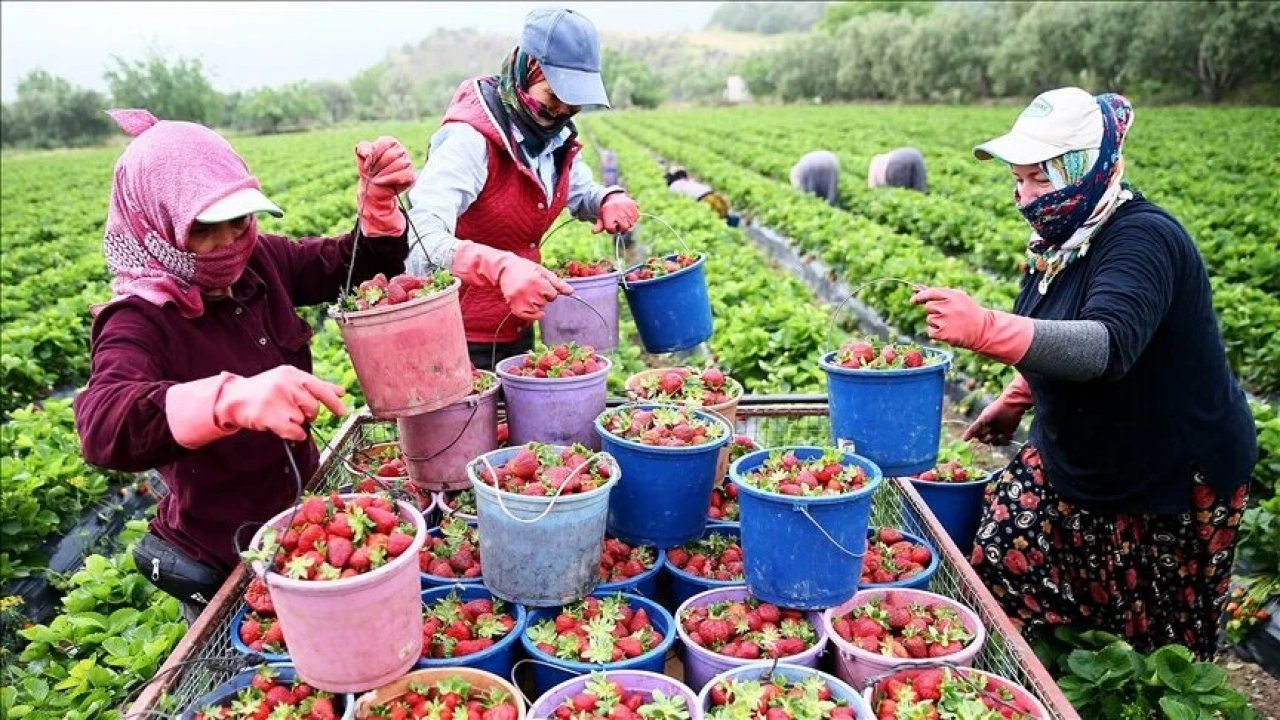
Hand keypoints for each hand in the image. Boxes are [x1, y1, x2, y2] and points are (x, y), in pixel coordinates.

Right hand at [216, 366, 347, 441]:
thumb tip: (341, 392)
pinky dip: (292, 434)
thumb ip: (315, 386)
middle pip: (313, 407)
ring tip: (280, 414)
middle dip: (307, 414)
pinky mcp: (270, 415)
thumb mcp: (290, 381)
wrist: (234, 397)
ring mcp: (277, 399)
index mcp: (293, 374)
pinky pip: (294, 431)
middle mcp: (287, 384)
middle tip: (292, 411)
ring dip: (295, 423)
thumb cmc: (265, 390)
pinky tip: (281, 426)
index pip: (320, 387)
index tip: (342, 412)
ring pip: (303, 420)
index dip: (333, 401)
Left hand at [354, 136, 413, 235]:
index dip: (374, 155)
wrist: (372, 186)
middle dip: (378, 166)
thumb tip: (369, 154)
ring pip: (399, 165)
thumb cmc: (369, 169)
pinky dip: (390, 179)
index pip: (384, 144)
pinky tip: (380, 182)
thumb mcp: (361, 156)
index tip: (367, 164)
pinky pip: (404, 175)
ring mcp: (408, 163)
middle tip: (371, 173)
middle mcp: (401, 151)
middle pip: (392, 155)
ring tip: (375, 179)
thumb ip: (363, 148)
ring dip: (383, 174)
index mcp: (390, 143)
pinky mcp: (411, 175)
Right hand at [451, 242, 572, 320]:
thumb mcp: (542, 271)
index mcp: (537, 281)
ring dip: (535, 304)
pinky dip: (531, 314)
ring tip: (526, 292)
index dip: (548, 289)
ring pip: (538, 310)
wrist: (504, 268)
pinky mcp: (514, 307)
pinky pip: (528, 317)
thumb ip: (557, 283)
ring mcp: (520, 300)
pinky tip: (528, 305)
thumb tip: (572, 292)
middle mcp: (528, 292)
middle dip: (541, 296)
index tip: (539, 283)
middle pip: (545, 303)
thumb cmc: (526, 268)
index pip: (552, 294)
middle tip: (531, 286)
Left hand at [592, 192, 638, 233]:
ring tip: (624, 218)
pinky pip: (637, 217)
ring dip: (629, 223)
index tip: (611, 225)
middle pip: (625, 228)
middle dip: (622, 228)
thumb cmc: (607, 211)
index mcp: (608, 214)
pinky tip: (629, 214)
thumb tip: (593, 231)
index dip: (612, 230)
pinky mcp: (634, 205)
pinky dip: (634, 217)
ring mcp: (627, 208)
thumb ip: (599, 226)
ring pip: (632, 223)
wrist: (613, 197)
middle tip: (619, 222)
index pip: (612, 229)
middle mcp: (618, 211)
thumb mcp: (601, 218)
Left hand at [910, 286, 1032, 364]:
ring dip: (936, 322)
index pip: (930, 293)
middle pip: (928, 307)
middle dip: (934, 311)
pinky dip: (936, 333)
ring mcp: (944, 320)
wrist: (982, 330)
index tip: (913, 300)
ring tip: (952, 324)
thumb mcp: (957, 298)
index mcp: (952, 295)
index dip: (919, 296)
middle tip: (948, 315)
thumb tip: (915, 288)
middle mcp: (947, 307)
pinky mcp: (943, 333)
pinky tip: (948, 332)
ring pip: (929, 319)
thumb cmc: (967, 312)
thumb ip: (937, 293)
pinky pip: (930, 331)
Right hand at [963, 375, 1032, 444]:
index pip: (978, 435)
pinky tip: (1008, 436)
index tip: (983, 435)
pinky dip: (1006, 441)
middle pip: (986, 440)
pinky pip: (1006, 442)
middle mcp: (991, 427)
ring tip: (1001, 435)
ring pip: (996, 442)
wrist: (1012, 405)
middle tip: (991, 436)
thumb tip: (963, 439)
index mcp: (984, 424)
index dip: (979, 437)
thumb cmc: (996, 410)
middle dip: (987, 439)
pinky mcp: (1009, 432)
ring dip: (997, 441)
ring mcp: (1000, 430)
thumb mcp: (983, 419)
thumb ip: (973, 429)